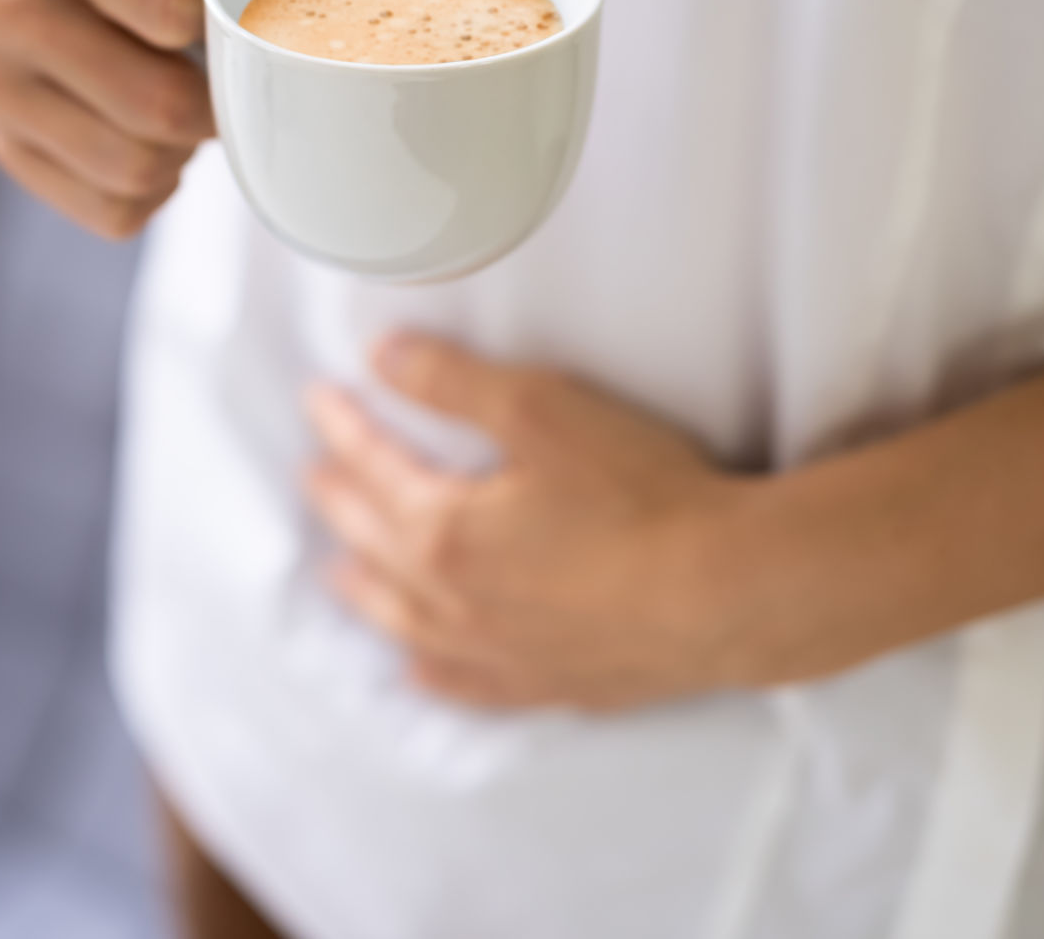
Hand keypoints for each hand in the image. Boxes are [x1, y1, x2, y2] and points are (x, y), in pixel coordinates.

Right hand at [0, 0, 259, 238]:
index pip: (167, 9)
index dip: (218, 20)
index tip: (213, 0)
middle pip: (152, 106)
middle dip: (208, 99)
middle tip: (215, 69)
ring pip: (132, 167)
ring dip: (180, 147)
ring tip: (178, 95)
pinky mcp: (8, 149)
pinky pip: (115, 211)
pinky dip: (155, 187)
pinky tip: (148, 133)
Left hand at [303, 333, 752, 712]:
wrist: (728, 593)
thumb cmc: (642, 497)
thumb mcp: (542, 410)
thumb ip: (454, 382)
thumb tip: (385, 357)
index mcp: (443, 533)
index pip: (374, 469)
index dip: (344, 427)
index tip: (320, 400)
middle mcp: (456, 604)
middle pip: (375, 547)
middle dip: (339, 504)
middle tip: (315, 478)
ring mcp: (501, 653)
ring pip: (406, 623)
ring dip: (366, 591)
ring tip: (338, 571)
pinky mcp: (550, 683)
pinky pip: (465, 685)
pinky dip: (430, 671)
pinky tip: (420, 668)